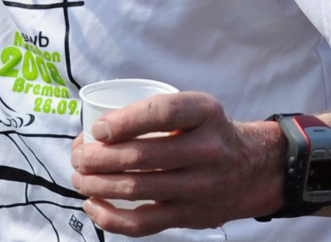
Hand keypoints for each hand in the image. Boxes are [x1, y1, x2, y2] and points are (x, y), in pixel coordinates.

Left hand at [69, 90, 282, 236]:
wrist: (252, 168)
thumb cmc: (206, 133)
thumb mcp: (195, 108)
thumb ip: (155, 113)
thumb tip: (94, 131)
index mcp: (205, 113)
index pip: (161, 113)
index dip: (124, 121)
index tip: (97, 129)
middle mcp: (208, 149)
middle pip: (142, 156)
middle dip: (98, 158)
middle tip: (78, 155)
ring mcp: (201, 186)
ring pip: (138, 189)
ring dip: (97, 185)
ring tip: (79, 177)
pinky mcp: (191, 216)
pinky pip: (144, 223)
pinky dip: (111, 218)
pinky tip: (92, 206)